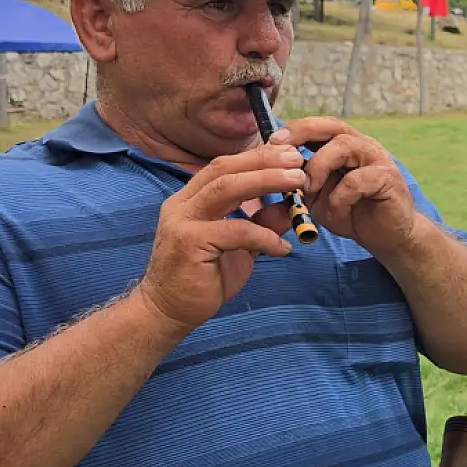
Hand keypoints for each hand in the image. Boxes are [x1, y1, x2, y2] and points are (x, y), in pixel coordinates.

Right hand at [137, 144, 303, 331]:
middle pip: (225, 169)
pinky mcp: (189, 243)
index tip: (290, 154)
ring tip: (297, 182)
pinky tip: (283, 247)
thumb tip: (292, 206)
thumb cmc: (204, 277)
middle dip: (264, 161)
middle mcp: (183, 204)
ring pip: (226, 188)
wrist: (169, 312)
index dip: (257, 156)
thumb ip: (261, 223)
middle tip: (298, 160)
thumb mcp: (241, 245)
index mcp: (191, 199)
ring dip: (266, 180)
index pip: (224, 166)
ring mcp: (182, 221)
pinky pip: (235, 231)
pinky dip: (264, 236)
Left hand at [270, 117, 419, 256]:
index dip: (295, 129)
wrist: (387, 237)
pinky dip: (340, 195)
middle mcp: (361, 147)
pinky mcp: (388, 178)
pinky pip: (358, 179)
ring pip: (344, 146)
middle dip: (303, 132)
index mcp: (344, 147)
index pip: (319, 127)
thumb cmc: (353, 214)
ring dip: (319, 166)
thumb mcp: (317, 202)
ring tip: (309, 189)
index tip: (270, 142)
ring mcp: (377, 160)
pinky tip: (336, 209)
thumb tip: (268, 190)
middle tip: (280, 146)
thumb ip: (299, 190)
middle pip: (332, 126)